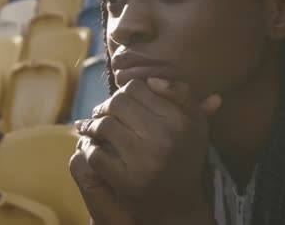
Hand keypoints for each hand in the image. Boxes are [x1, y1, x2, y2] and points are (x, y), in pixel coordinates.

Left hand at [72, 78, 221, 223]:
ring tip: (91, 128)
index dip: (124, 90)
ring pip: (104, 126)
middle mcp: (163, 137)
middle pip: (117, 103)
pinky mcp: (127, 180)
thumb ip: (182, 95)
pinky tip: (92, 148)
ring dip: (92, 126)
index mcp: (178, 120)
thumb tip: (152, 79)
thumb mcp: (195, 123)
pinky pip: (96, 154)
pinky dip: (90, 149)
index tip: (120, 100)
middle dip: (105, 106)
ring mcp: (144, 160)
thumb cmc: (184, 156)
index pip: (137, 87)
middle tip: (101, 112)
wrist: (179, 205)